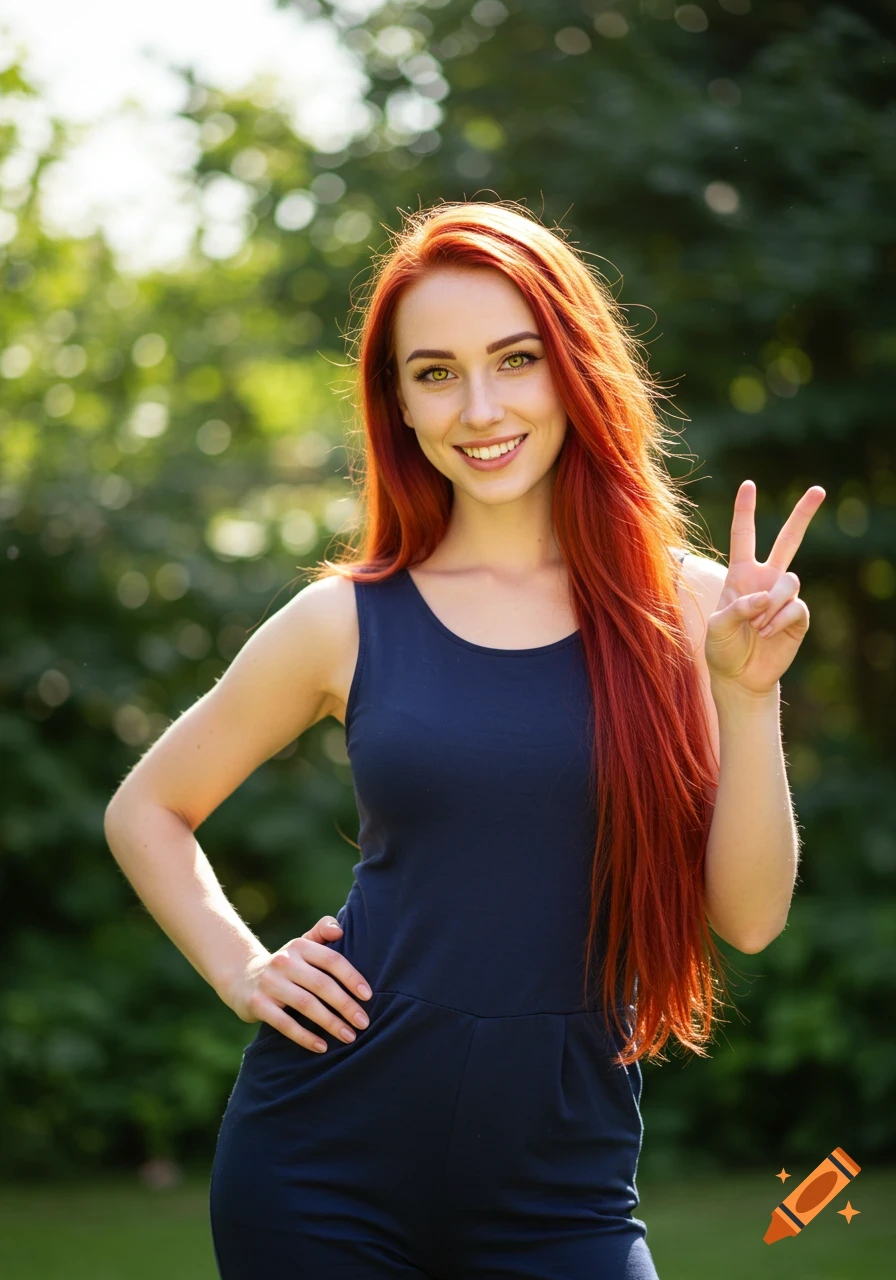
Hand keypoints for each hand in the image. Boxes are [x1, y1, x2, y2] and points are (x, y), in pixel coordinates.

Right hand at [227, 915, 371, 1053]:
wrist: (241, 977)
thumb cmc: (286, 964)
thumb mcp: (302, 945)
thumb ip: (322, 932)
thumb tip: (340, 930)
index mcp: (300, 946)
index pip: (332, 960)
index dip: (351, 977)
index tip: (368, 996)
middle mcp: (284, 962)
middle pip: (321, 983)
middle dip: (345, 1005)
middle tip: (363, 1022)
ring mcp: (269, 983)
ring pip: (306, 1004)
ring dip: (330, 1023)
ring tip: (349, 1036)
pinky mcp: (258, 1004)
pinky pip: (285, 1023)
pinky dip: (305, 1036)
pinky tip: (322, 1047)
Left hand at [705, 479, 825, 697]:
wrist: (741, 676)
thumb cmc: (722, 648)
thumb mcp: (717, 627)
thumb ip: (736, 608)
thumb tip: (766, 597)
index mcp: (741, 574)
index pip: (744, 536)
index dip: (745, 511)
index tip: (748, 484)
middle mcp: (765, 579)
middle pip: (788, 540)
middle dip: (803, 515)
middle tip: (818, 489)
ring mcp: (783, 596)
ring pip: (790, 580)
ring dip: (771, 604)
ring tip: (756, 626)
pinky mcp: (798, 616)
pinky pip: (795, 607)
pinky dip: (778, 620)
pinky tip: (767, 633)